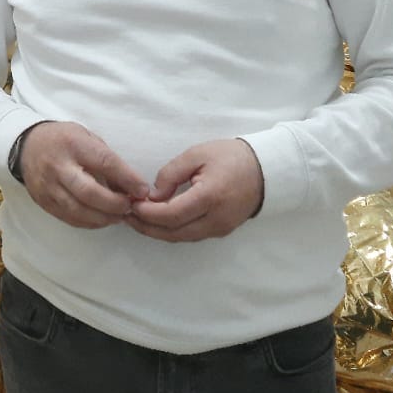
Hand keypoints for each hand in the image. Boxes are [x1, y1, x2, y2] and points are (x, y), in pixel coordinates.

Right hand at [15, 122, 149, 228]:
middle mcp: (58, 166)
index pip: (104, 163)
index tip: (143, 190)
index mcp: (73, 144)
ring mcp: (48, 186)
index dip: (127, 179)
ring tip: (119, 217)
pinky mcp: (43, 201)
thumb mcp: (87, 137)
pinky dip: (89, 222)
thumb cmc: (64, 140)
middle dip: (114, 204)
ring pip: (78, 210)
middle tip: (130, 207)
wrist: (26, 146)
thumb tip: (132, 185)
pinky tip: (102, 219)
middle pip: (89, 192)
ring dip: (103, 217)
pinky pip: (69, 218)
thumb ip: (107, 159)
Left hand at [129, 139, 264, 241]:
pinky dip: (172, 230)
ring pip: (181, 237)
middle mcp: (215, 220)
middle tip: (126, 216)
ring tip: (137, 219)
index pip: (170, 214)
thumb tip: (153, 195)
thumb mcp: (197, 154)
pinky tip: (159, 220)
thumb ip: (171, 174)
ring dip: (157, 231)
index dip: (147, 213)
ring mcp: (220, 229)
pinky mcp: (221, 231)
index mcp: (209, 198)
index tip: (130, 204)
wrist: (266, 170)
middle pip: (173, 233)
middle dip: (147, 227)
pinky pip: (191, 235)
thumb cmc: (231, 157)